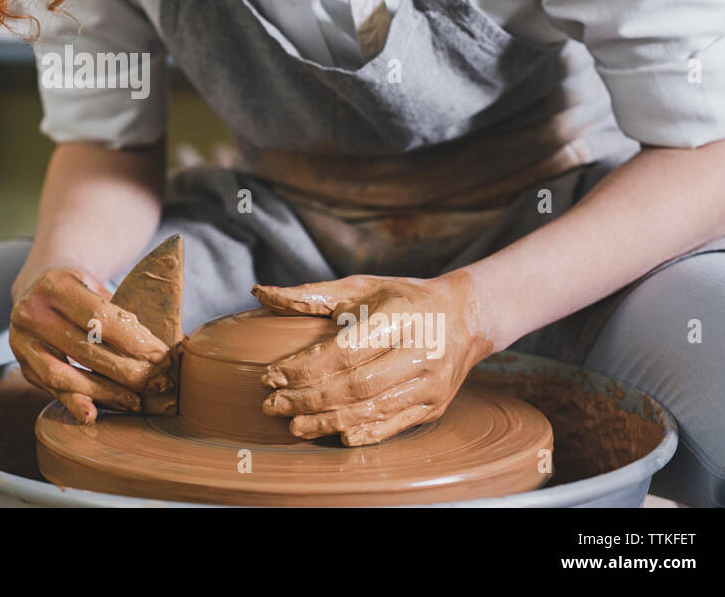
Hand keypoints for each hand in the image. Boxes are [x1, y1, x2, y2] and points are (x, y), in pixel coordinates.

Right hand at [9, 267, 174, 423]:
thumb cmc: (81, 289)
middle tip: (158, 383)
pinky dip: (74, 402)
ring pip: (65, 375)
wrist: (38, 286)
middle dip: (127, 370)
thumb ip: (124, 313)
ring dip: (105, 392)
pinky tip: (93, 415)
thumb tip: (174, 344)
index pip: (101, 319)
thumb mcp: (98, 286)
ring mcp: (21, 341)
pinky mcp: (22, 365)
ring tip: (136, 402)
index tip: (163, 358)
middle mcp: (31, 312)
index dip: (135, 342)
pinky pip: (50, 388)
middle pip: (86, 349)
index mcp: (54, 284)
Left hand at [251, 270, 494, 444]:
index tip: (271, 376)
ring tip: (294, 425)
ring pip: (373, 409)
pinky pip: (395, 425)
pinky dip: (364, 433)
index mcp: (400, 317)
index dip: (305, 368)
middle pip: (357, 385)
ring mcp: (431, 383)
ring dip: (329, 421)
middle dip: (309, 398)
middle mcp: (420, 352)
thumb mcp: (360, 287)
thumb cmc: (402, 299)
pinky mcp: (434, 405)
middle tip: (273, 405)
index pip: (346, 351)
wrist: (464, 317)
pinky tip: (335, 436)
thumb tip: (259, 293)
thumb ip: (310, 295)